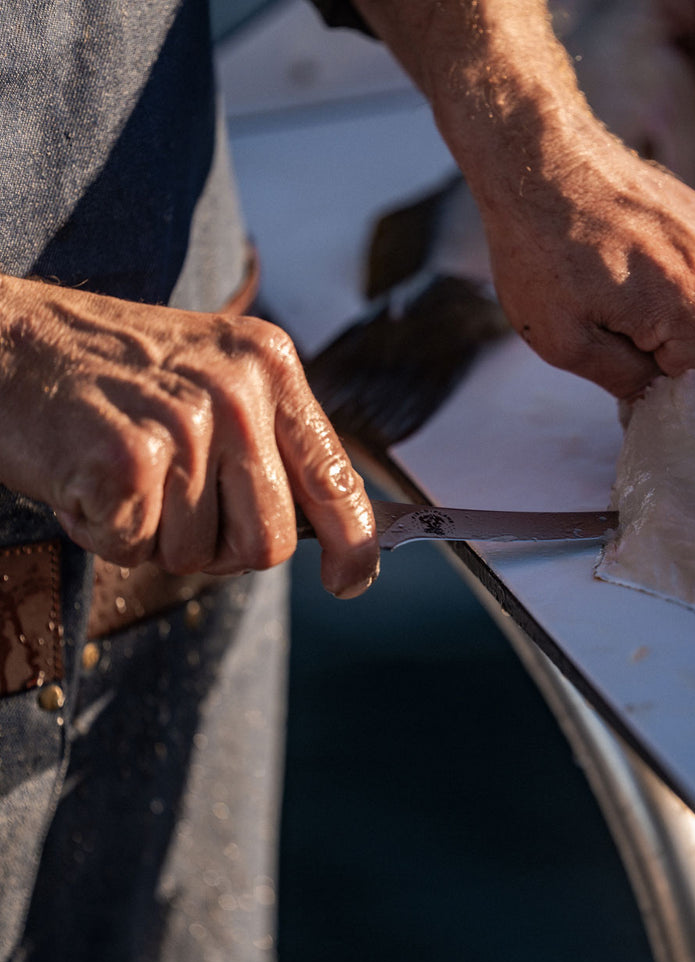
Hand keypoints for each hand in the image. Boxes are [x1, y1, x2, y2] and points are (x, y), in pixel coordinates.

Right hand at [0, 277, 378, 597]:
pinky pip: (136, 549)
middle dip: (218, 549)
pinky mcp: (130, 459)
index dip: (351, 542)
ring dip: (154, 538)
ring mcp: (187, 423)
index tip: (350, 580)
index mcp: (270, 366)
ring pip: (198, 555)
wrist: (3, 339)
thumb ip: (267, 443)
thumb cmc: (108, 372)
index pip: (333, 476)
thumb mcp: (211, 377)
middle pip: (267, 541)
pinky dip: (104, 534)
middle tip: (169, 507)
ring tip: (122, 476)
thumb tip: (322, 531)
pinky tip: (86, 480)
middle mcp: (240, 392)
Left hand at [479, 125, 694, 398]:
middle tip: (641, 381)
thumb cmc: (540, 245)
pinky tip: (650, 305)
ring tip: (638, 338)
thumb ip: (626, 384)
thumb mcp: (564, 342)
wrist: (541, 158)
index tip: (657, 417)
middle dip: (694, 382)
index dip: (691, 413)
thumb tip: (659, 404)